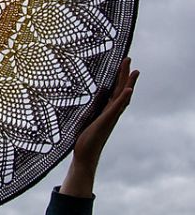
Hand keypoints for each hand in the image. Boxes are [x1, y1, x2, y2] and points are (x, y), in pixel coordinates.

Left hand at [60, 56, 138, 197]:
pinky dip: (123, 98)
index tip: (121, 64)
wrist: (84, 156)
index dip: (119, 78)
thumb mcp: (84, 120)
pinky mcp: (106, 121)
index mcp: (106, 111)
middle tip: (129, 58)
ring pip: (122, 96)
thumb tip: (80, 103)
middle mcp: (111, 113)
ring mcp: (110, 117)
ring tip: (135, 71)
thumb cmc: (83, 140)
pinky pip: (117, 108)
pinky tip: (128, 90)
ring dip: (129, 83)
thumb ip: (86, 111)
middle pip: (121, 90)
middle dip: (125, 75)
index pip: (114, 91)